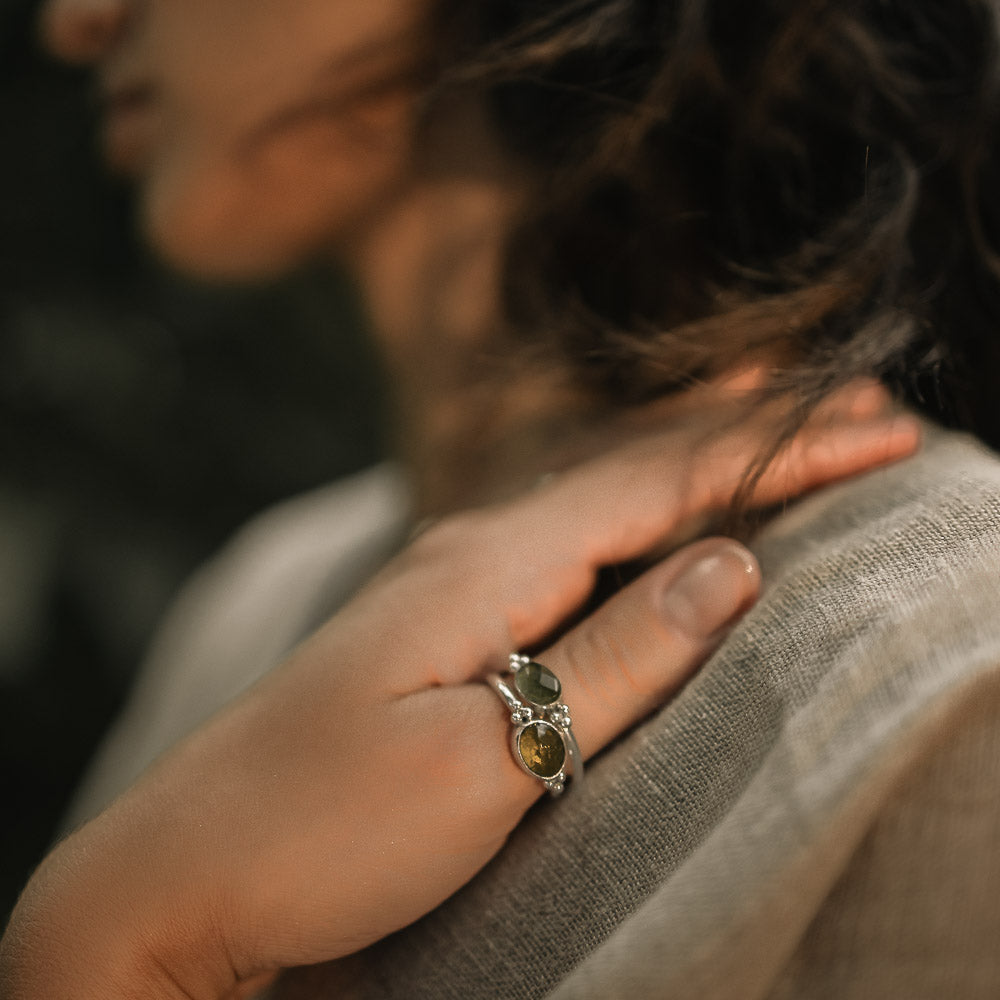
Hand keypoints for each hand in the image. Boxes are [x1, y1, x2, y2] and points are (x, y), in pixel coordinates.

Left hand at [0, 383, 918, 999]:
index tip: (884, 431)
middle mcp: (471, 547)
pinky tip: (651, 509)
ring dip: (698, 464)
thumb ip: (614, 660)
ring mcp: (452, 579)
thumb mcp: (486, 760)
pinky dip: (635, 510)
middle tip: (864, 410)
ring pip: (602, 498)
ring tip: (774, 426)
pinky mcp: (443, 621)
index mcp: (490, 562)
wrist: (179, 870)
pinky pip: (566, 541)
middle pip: (638, 469)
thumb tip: (730, 566)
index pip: (666, 487)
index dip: (783, 457)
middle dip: (755, 440)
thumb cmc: (321, 826)